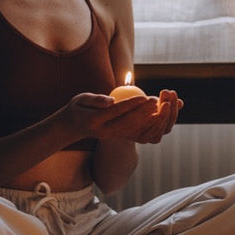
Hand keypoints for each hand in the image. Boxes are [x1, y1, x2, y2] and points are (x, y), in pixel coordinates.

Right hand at [62, 90, 182, 143]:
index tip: (145, 96)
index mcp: (94, 120)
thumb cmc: (78, 108)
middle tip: (157, 101)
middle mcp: (104, 131)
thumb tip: (111, 101)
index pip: (116, 112)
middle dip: (144, 112)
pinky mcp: (117, 137)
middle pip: (128, 122)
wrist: (74, 126)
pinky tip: (156, 115)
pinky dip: (145, 125)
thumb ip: (95, 100)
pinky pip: (133, 132)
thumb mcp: (81, 99)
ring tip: (160, 107)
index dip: (132, 105)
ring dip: (147, 120)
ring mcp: (111, 136)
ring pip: (133, 130)